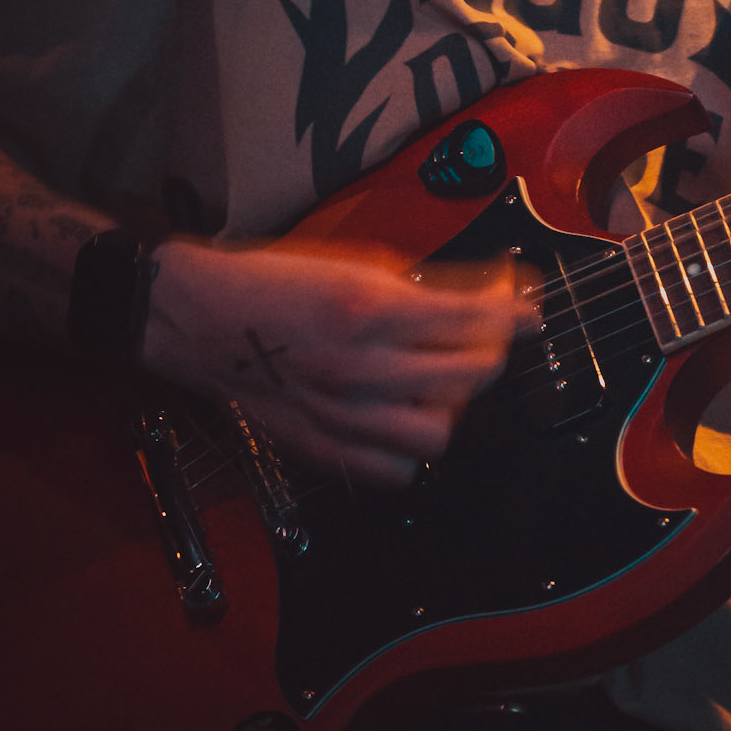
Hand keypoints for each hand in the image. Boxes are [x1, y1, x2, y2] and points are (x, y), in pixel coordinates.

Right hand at [143, 238, 536, 485]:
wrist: (201, 317)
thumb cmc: (273, 281)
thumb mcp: (355, 261)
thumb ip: (419, 284)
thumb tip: (481, 294)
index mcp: (368, 309)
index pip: (472, 318)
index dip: (514, 310)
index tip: (529, 306)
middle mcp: (359, 367)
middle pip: (468, 375)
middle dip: (492, 350)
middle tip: (489, 333)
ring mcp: (341, 414)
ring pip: (438, 432)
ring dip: (453, 404)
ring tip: (445, 378)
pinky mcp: (323, 446)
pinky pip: (394, 469)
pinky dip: (411, 448)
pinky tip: (407, 415)